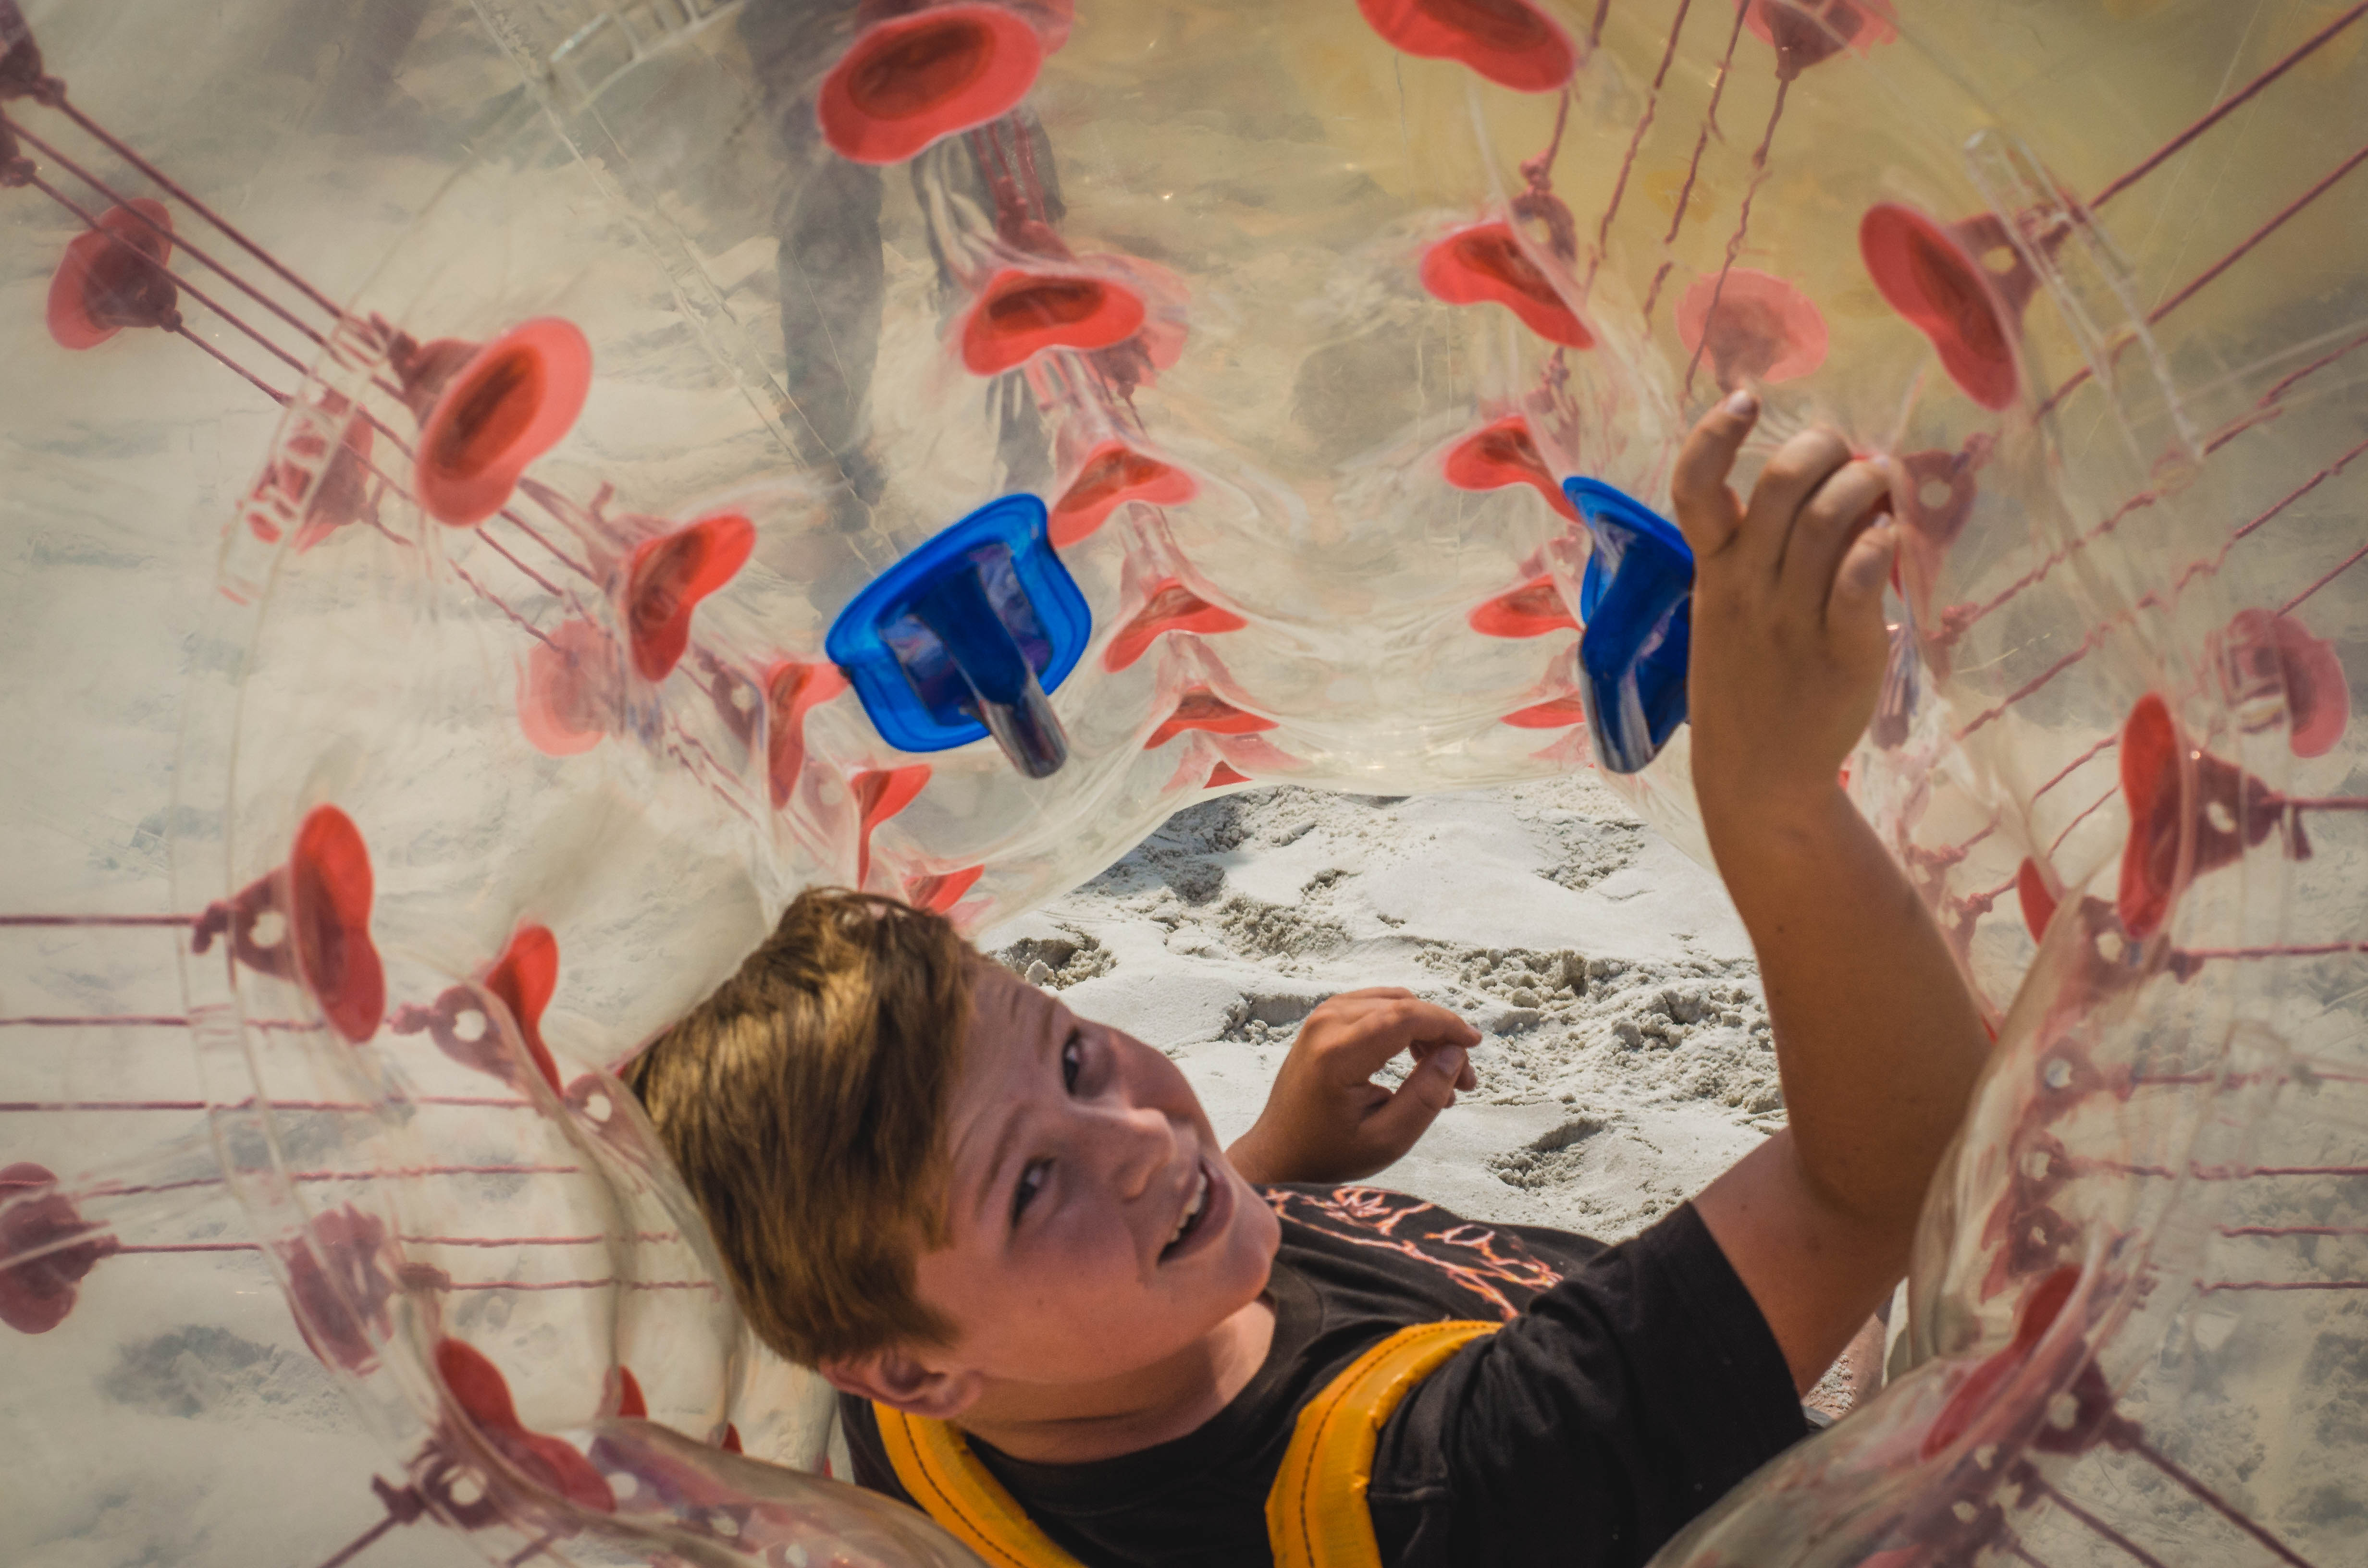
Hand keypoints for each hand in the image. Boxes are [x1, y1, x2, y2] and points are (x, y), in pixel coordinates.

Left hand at [1224, 989, 1479, 1185]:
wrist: (1279, 1153)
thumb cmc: (1329, 1153)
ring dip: (1424, 1030)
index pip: (1405, 1017)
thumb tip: (1455, 1053)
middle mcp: (1326, 1025)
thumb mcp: (1387, 1139)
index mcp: (1338, 1054)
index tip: (1475, 1044)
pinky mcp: (1322, 1021)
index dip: (1447, 1024)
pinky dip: (1403, 1026)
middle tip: (1463, 1081)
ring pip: (1392, 1003)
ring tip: (1442, 1075)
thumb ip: (1426, 1096)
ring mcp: (1321, 1018)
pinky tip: (1417, 1061)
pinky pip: (1375, 1007)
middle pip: (1402, 1006)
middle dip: (1441, 1034)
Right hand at [1670, 392, 1897, 822]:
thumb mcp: (1727, 611)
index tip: (1747, 400)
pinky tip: (1888, 537)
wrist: (1758, 773)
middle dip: (1823, 447)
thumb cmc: (1748, 680)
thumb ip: (1759, 552)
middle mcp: (1745, 587)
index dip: (1714, 434)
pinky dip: (1878, 544)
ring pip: (1826, 520)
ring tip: (1882, 483)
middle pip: (1779, 484)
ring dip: (1864, 484)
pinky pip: (1859, 579)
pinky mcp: (1840, 651)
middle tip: (1847, 453)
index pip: (1693, 488)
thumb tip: (1824, 482)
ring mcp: (1790, 619)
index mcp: (1712, 572)